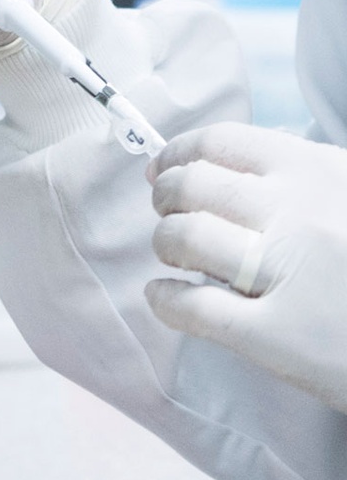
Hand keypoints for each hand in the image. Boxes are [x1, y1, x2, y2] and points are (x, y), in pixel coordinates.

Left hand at [145, 121, 346, 413]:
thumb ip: (307, 179)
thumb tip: (233, 169)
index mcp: (319, 172)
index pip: (220, 143)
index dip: (177, 154)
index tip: (161, 168)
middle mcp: (297, 214)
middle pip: (190, 187)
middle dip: (164, 198)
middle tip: (167, 212)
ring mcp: (285, 273)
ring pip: (183, 239)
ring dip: (165, 243)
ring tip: (174, 254)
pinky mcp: (276, 336)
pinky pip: (192, 308)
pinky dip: (165, 300)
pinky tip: (164, 297)